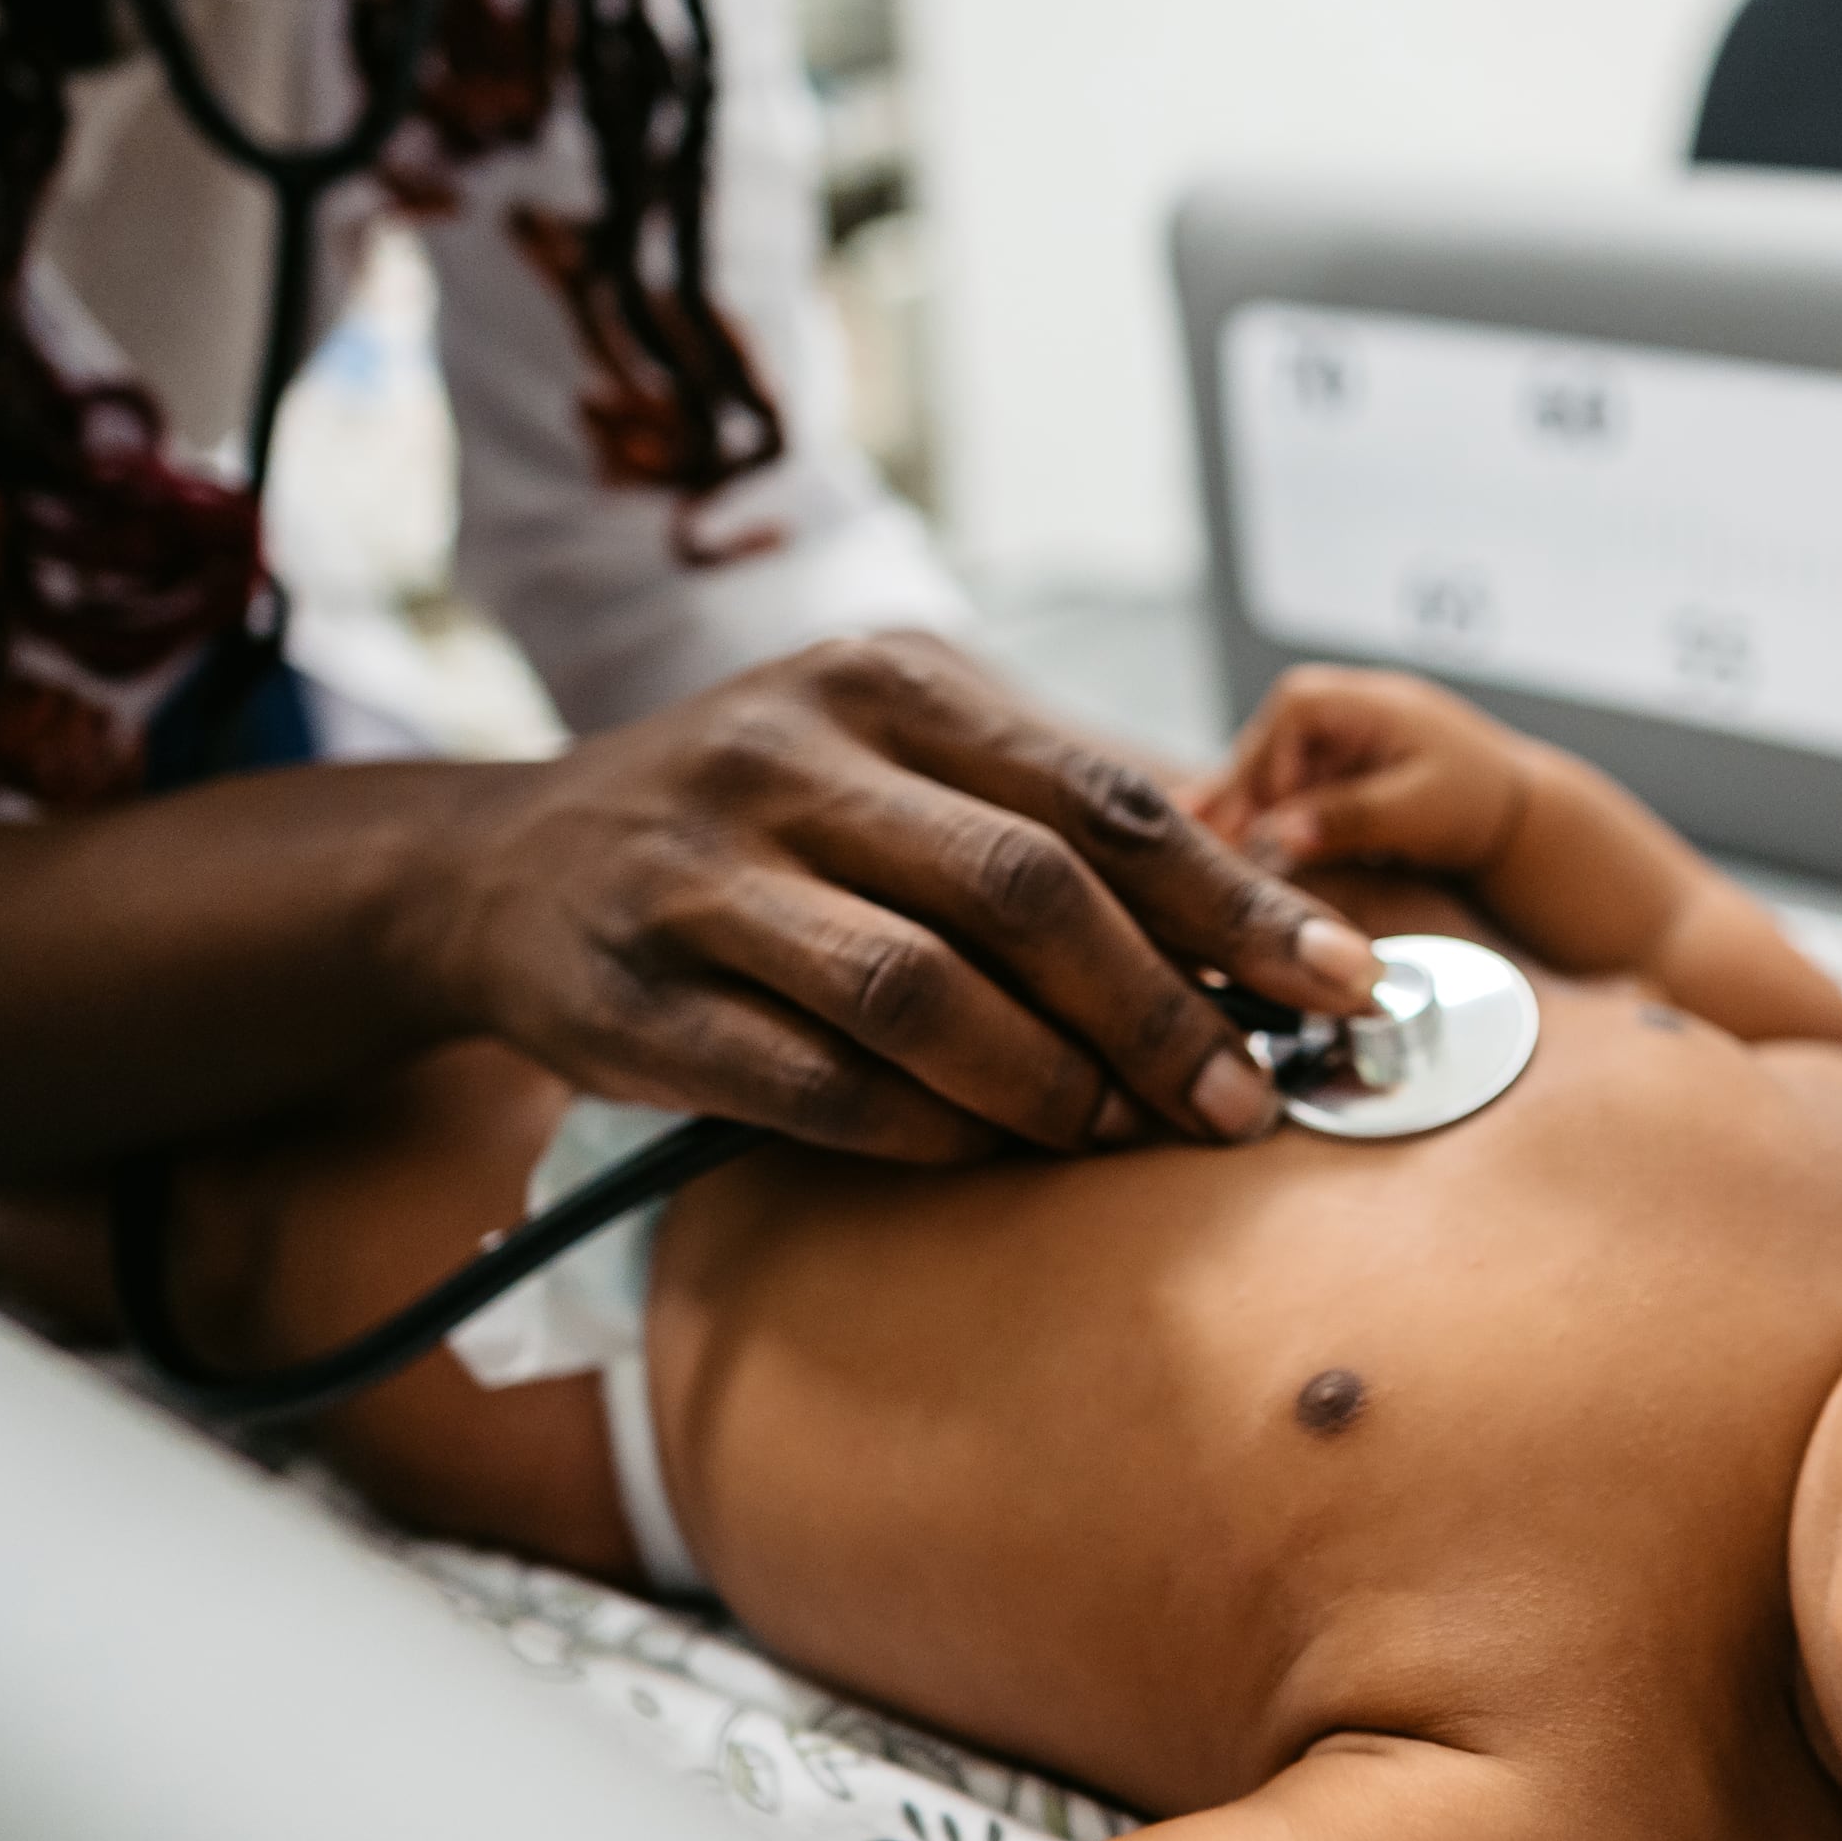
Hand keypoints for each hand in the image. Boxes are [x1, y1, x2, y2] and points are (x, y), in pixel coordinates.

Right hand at [408, 634, 1383, 1163]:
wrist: (499, 868)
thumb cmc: (758, 823)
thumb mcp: (891, 760)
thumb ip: (1050, 816)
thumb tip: (1268, 910)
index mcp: (887, 683)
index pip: (1100, 797)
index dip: (1234, 898)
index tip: (1342, 976)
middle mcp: (790, 757)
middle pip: (1026, 889)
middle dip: (1163, 1008)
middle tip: (1252, 1099)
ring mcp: (701, 875)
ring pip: (920, 990)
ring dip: (1051, 1083)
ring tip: (1132, 1138)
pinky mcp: (634, 998)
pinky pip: (814, 1084)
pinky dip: (923, 1131)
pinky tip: (990, 1156)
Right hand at [1190, 665, 1537, 877]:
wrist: (1515, 814)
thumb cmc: (1478, 801)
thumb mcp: (1415, 812)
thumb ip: (1347, 818)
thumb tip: (1280, 834)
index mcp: (1362, 700)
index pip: (1289, 716)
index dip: (1261, 764)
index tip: (1252, 818)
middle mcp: (1338, 710)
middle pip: (1265, 744)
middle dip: (1234, 793)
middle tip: (1197, 838)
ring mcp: (1330, 741)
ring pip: (1266, 772)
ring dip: (1240, 810)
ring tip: (1198, 846)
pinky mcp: (1330, 772)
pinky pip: (1283, 792)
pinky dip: (1260, 819)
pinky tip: (1222, 844)